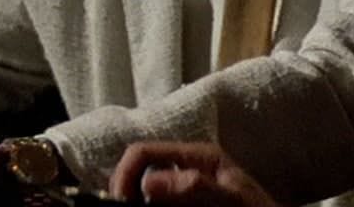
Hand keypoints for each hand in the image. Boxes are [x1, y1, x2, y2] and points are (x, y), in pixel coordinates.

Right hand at [109, 143, 278, 206]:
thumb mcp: (232, 200)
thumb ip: (195, 187)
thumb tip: (150, 182)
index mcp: (197, 156)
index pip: (143, 152)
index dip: (125, 175)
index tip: (120, 203)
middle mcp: (186, 167)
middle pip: (138, 170)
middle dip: (127, 191)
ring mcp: (184, 188)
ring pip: (143, 190)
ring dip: (136, 201)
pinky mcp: (184, 201)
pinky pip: (157, 201)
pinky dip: (147, 205)